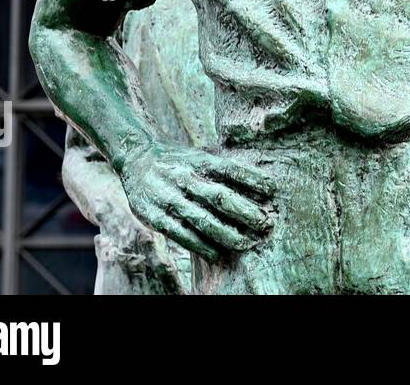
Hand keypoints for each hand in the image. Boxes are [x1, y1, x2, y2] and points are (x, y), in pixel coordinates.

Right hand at [117, 142, 275, 261]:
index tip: (273, 190)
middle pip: (218, 196)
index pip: (230, 169)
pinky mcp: (154, 215)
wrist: (136, 158)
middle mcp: (184, 177)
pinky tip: (216, 253)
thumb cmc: (179, 161)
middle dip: (244, 211)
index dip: (252, 179)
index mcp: (198, 160)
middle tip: (265, 223)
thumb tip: (258, 184)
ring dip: (226, 233)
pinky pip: (180, 233)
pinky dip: (200, 245)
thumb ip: (223, 169)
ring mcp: (168, 197)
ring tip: (246, 243)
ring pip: (201, 218)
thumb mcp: (200, 156)